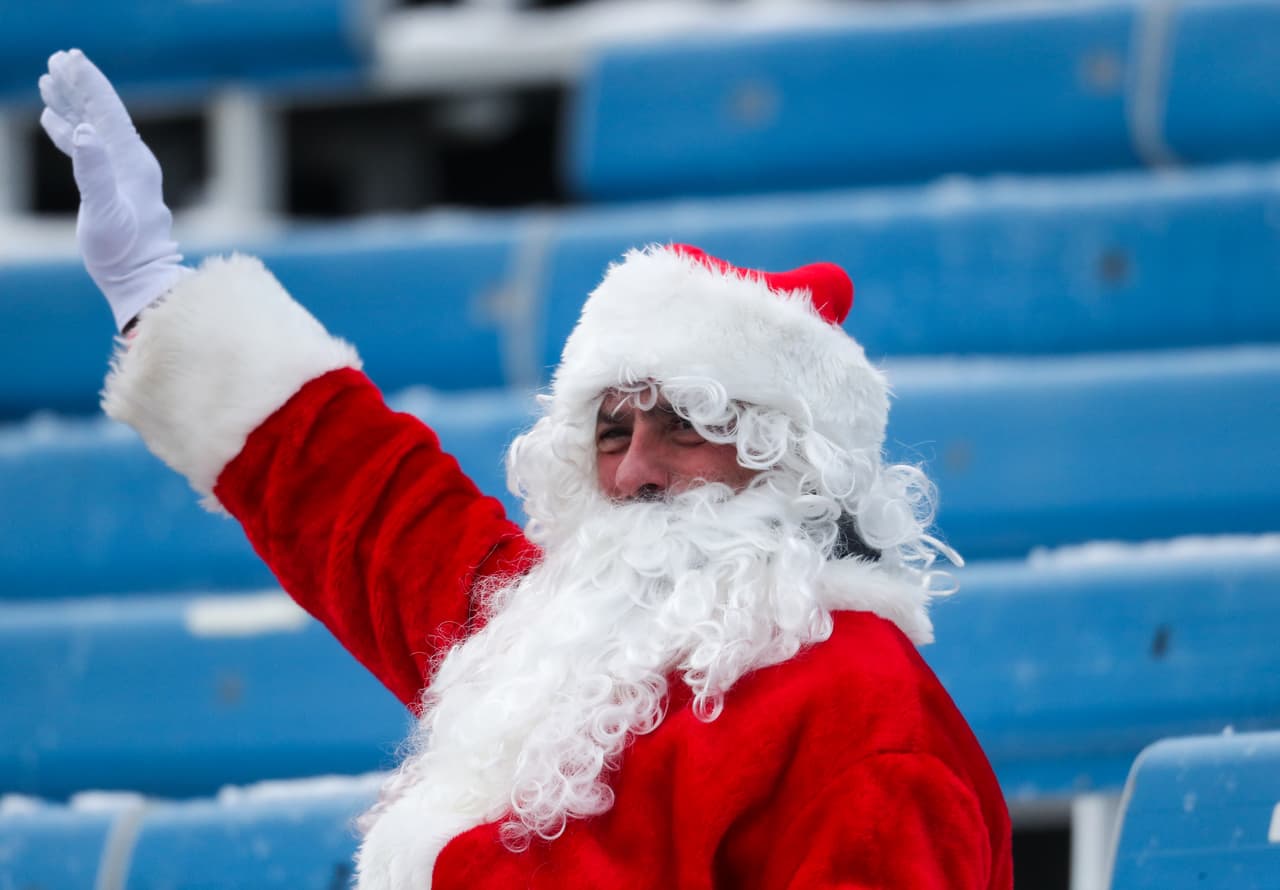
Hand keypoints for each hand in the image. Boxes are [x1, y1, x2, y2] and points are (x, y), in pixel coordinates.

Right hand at [39, 49, 188, 331]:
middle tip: (57, 59)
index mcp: (133, 162)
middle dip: (79, 85)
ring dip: (73, 104)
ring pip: (95, 128)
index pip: (108, 111)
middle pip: (103, 113)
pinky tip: (54, 120)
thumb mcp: (105, 211)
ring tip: (49, 81)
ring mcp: (125, 174)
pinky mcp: (115, 187)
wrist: (139, 280)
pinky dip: (72, 132)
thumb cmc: (123, 251)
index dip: (88, 83)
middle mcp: (132, 163)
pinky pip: (91, 149)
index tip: (69, 58)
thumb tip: (84, 131)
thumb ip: (94, 171)